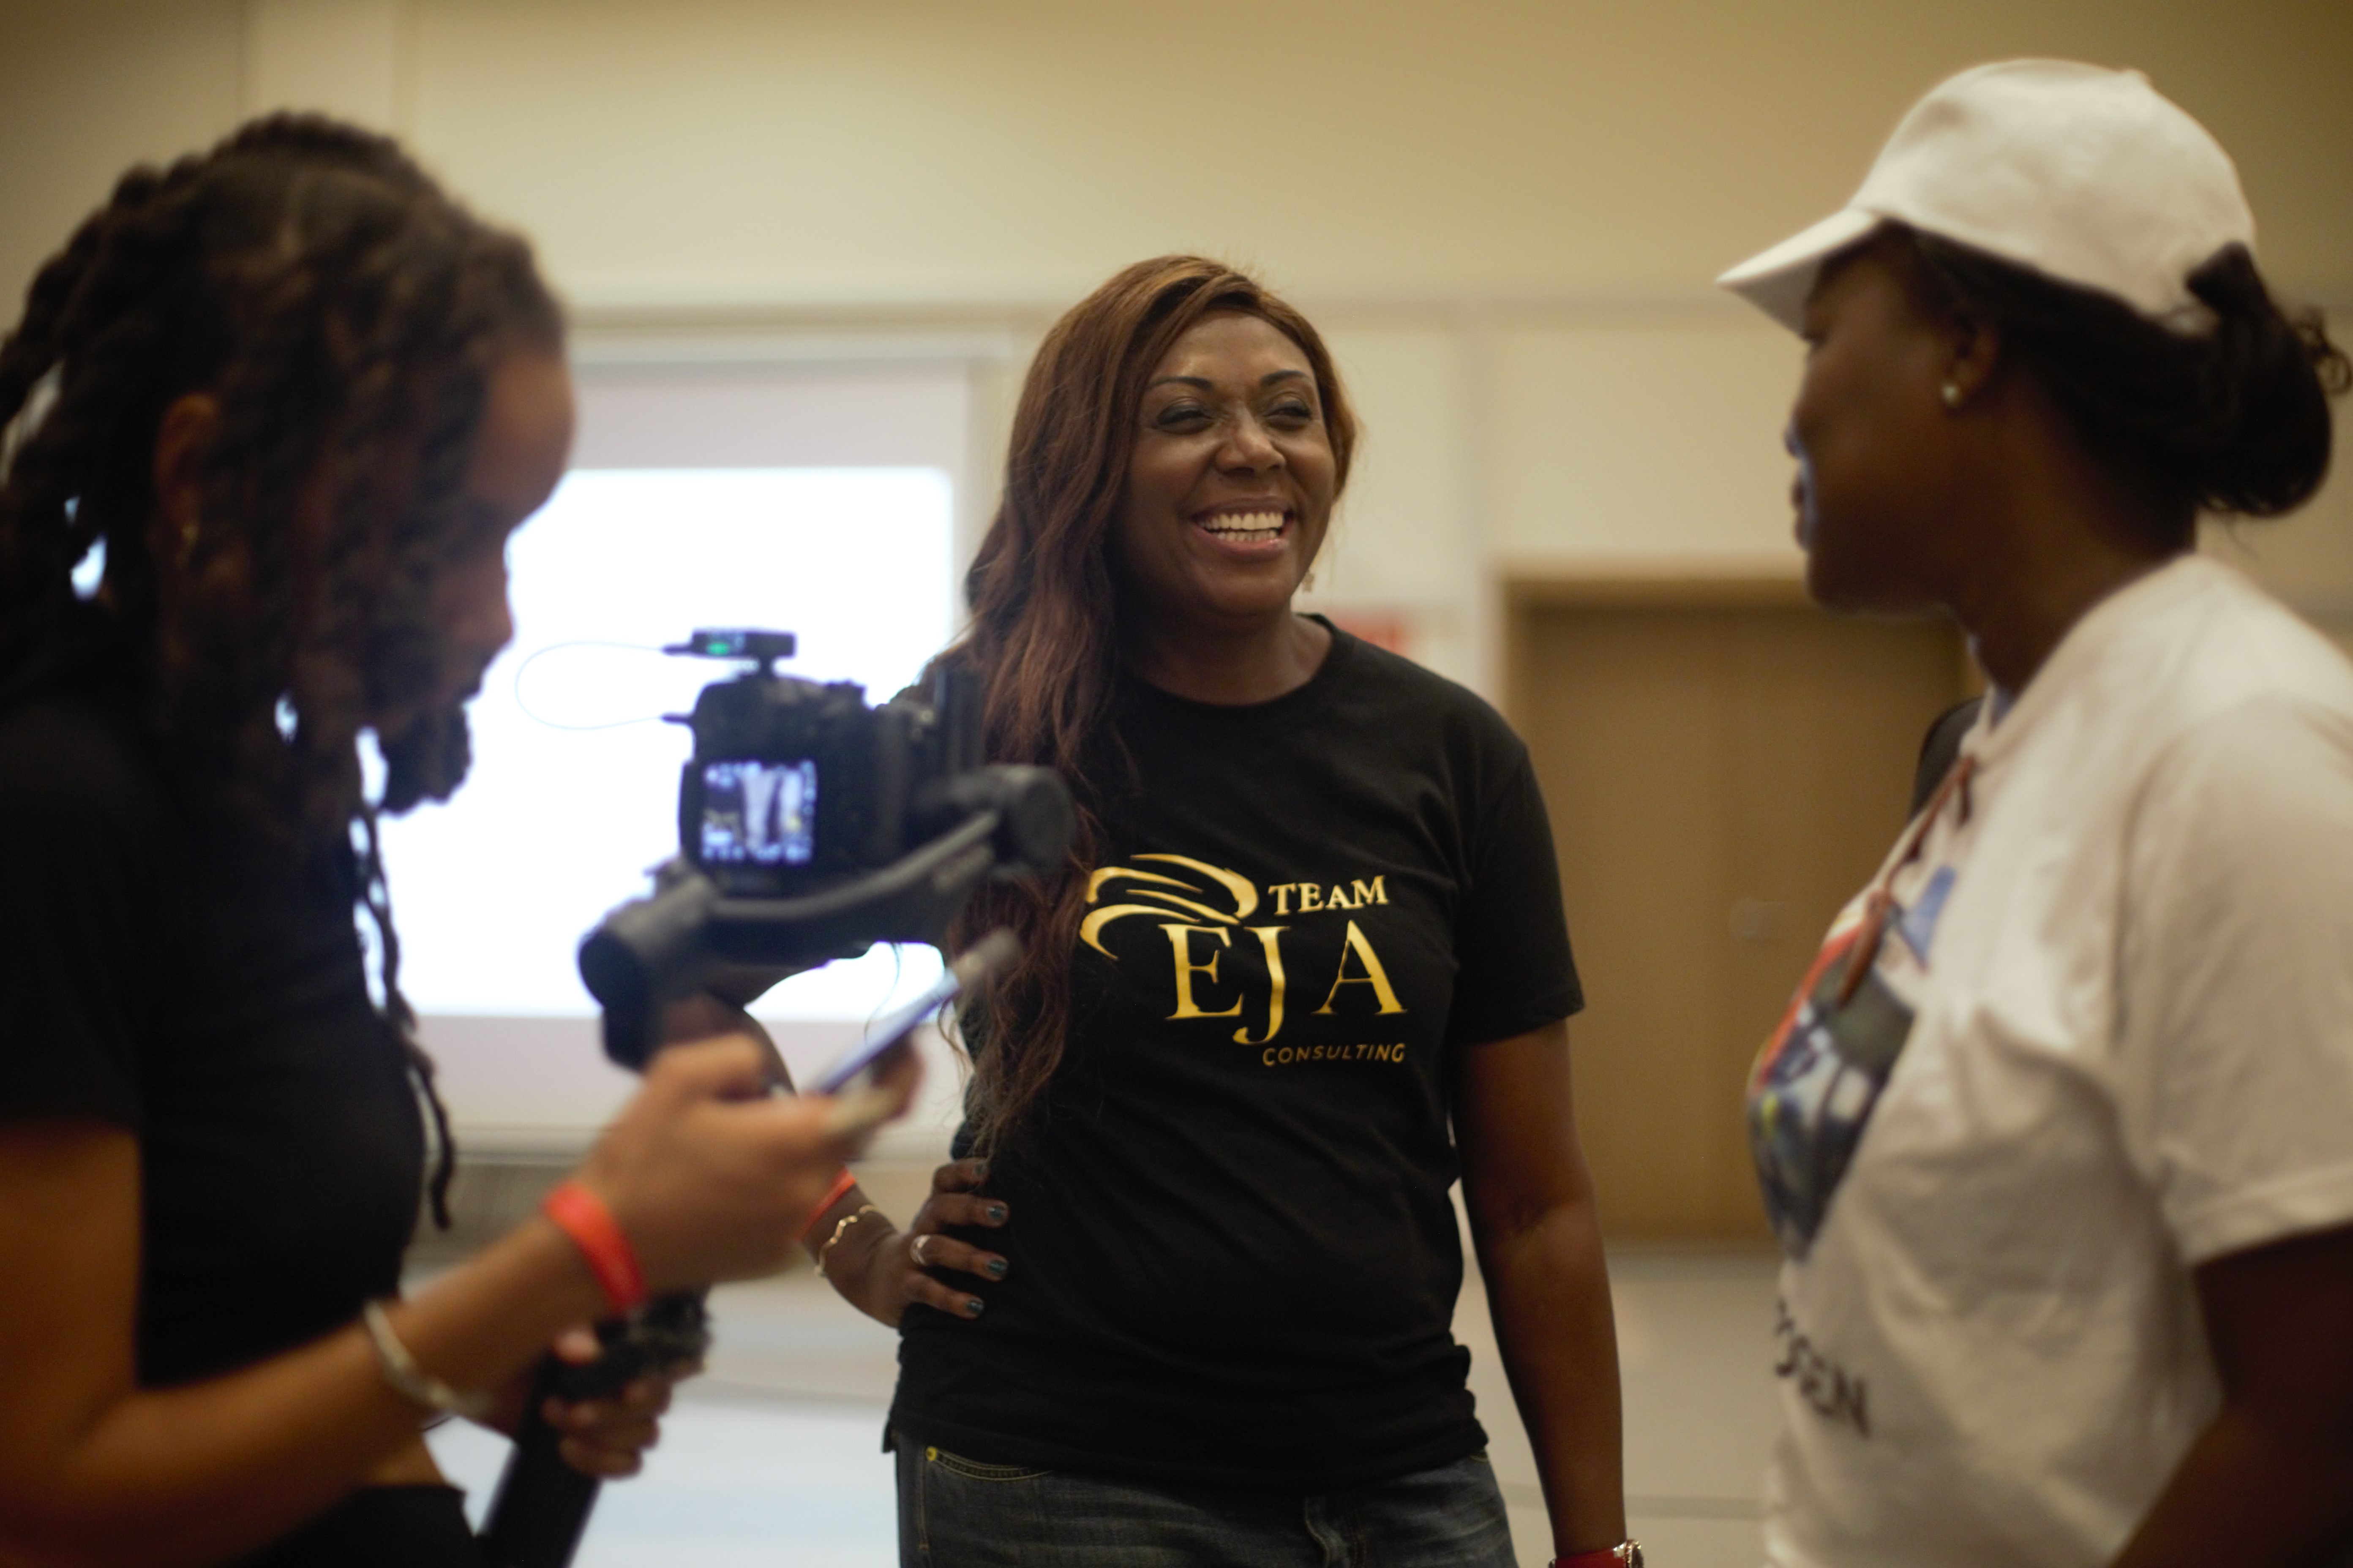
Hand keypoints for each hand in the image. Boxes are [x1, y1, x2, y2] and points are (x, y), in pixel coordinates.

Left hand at [482, 1325, 693, 1477]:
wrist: (477, 1380)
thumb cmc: (516, 1341)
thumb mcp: (542, 1325)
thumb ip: (569, 1332)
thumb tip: (587, 1354)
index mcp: (627, 1344)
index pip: (676, 1355)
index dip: (672, 1371)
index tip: (631, 1386)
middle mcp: (631, 1380)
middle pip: (659, 1402)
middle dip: (616, 1412)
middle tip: (575, 1411)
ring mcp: (618, 1418)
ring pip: (647, 1435)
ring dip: (604, 1435)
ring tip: (559, 1423)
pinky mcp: (600, 1448)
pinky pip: (630, 1465)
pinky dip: (603, 1463)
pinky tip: (568, 1450)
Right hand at [577, 1035, 919, 1292]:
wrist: (604, 1249)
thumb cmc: (639, 1158)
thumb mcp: (678, 1075)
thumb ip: (740, 1056)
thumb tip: (768, 1078)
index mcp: (795, 1139)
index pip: (880, 1104)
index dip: (903, 1073)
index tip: (907, 1047)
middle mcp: (808, 1186)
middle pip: (848, 1134)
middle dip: (830, 1107)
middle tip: (782, 1095)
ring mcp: (794, 1226)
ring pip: (816, 1167)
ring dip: (794, 1145)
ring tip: (734, 1138)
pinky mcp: (776, 1254)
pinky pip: (792, 1201)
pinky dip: (774, 1180)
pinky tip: (723, 1178)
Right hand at [840, 1158, 1007, 1327]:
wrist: (874, 1277)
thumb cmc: (930, 1248)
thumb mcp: (945, 1225)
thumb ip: (974, 1214)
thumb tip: (1031, 1204)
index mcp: (935, 1207)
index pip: (944, 1179)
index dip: (963, 1170)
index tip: (988, 1168)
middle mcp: (923, 1226)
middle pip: (942, 1207)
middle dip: (972, 1208)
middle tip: (1004, 1214)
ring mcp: (910, 1256)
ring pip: (936, 1248)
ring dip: (969, 1257)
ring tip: (1000, 1268)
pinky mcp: (905, 1286)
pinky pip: (927, 1290)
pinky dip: (951, 1299)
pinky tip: (976, 1307)